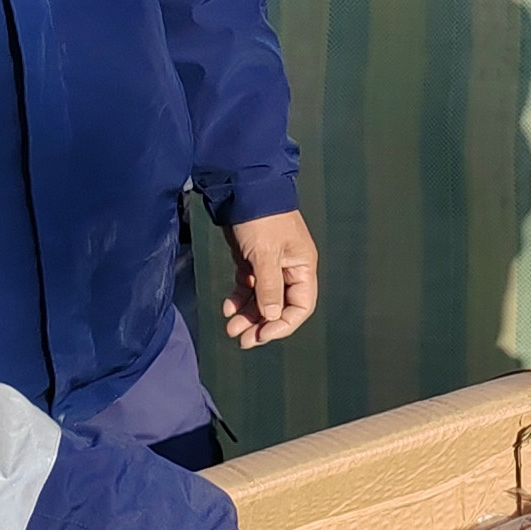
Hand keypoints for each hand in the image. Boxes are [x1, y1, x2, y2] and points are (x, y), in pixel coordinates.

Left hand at [221, 211, 318, 346]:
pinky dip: (238, 299)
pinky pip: (247, 289)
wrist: (242, 190)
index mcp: (302, 266)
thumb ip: (269, 287)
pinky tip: (228, 307)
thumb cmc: (262, 218)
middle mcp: (289, 269)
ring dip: (247, 315)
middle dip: (261, 324)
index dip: (283, 324)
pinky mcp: (252, 262)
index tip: (263, 334)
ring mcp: (269, 266)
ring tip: (230, 328)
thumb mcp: (266, 254)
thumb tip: (273, 317)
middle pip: (279, 307)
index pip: (300, 306)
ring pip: (261, 300)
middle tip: (242, 340)